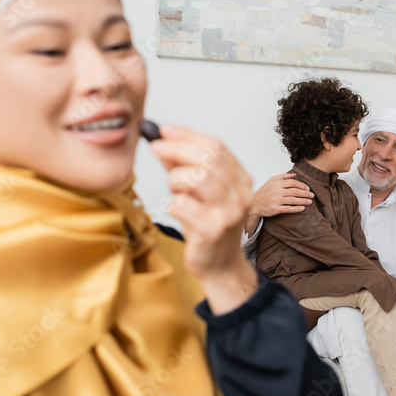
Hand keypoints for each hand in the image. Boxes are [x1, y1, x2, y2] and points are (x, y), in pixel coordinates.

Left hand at [150, 124, 257, 311]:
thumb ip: (182, 167)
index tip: (164, 129)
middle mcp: (240, 194)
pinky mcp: (213, 230)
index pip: (216, 146)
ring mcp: (229, 212)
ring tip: (174, 189)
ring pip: (199, 178)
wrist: (220, 265)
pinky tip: (177, 210)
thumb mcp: (197, 192)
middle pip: (208, 158)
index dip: (188, 134)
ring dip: (176, 179)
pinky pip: (184, 205)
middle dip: (177, 148)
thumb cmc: (208, 227)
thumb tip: (162, 142)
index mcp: (240, 179)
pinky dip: (173, 204)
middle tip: (155, 147)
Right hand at [245, 173, 312, 233]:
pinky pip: (288, 209)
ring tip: (310, 202)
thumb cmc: (264, 192)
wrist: (254, 203)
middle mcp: (276, 191)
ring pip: (293, 200)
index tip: (307, 188)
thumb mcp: (271, 180)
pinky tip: (302, 208)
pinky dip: (296, 209)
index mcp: (276, 183)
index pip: (292, 183)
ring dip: (303, 201)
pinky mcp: (275, 209)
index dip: (302, 185)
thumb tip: (294, 174)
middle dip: (305, 193)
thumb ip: (283, 176)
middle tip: (312, 195)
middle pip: (294, 191)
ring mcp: (276, 200)